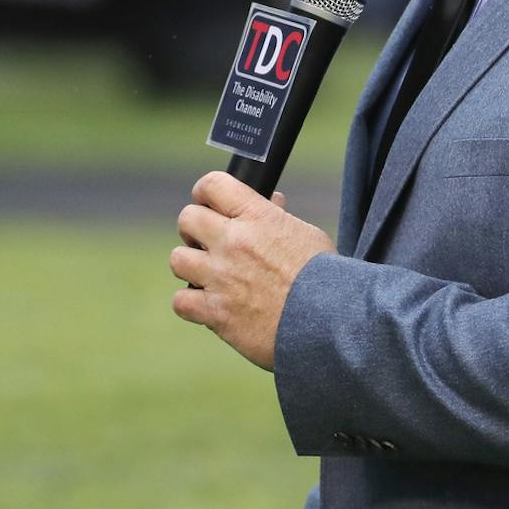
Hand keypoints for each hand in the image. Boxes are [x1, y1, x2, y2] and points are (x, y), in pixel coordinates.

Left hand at [170, 173, 333, 369]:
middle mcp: (234, 243)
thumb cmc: (325, 279)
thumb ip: (280, 218)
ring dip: (190, 267)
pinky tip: (209, 305)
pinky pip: (180, 301)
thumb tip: (272, 201)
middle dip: (194, 229)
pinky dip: (191, 304)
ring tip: (208, 276)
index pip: (212, 185)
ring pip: (177, 259)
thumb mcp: (307, 236)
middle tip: (207, 243)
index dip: (205, 192)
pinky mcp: (216, 312)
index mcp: (258, 217)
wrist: (331, 323)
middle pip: (187, 219)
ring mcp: (221, 277)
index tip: (209, 205)